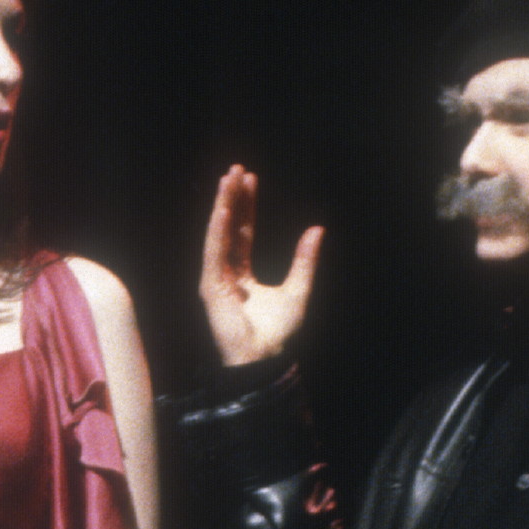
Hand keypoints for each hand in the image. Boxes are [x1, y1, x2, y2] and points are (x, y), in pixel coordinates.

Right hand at [200, 164, 324, 369]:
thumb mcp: (298, 289)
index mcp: (241, 275)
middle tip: (237, 168)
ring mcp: (215, 279)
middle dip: (231, 197)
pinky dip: (218, 230)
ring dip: (223, 205)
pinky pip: (214, 252)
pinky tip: (222, 209)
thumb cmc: (277, 334)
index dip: (246, 205)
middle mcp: (225, 273)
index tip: (250, 179)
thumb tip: (317, 229)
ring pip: (218, 234)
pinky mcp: (210, 287)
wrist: (264, 360)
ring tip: (228, 178)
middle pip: (228, 227)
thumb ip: (305, 260)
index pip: (242, 232)